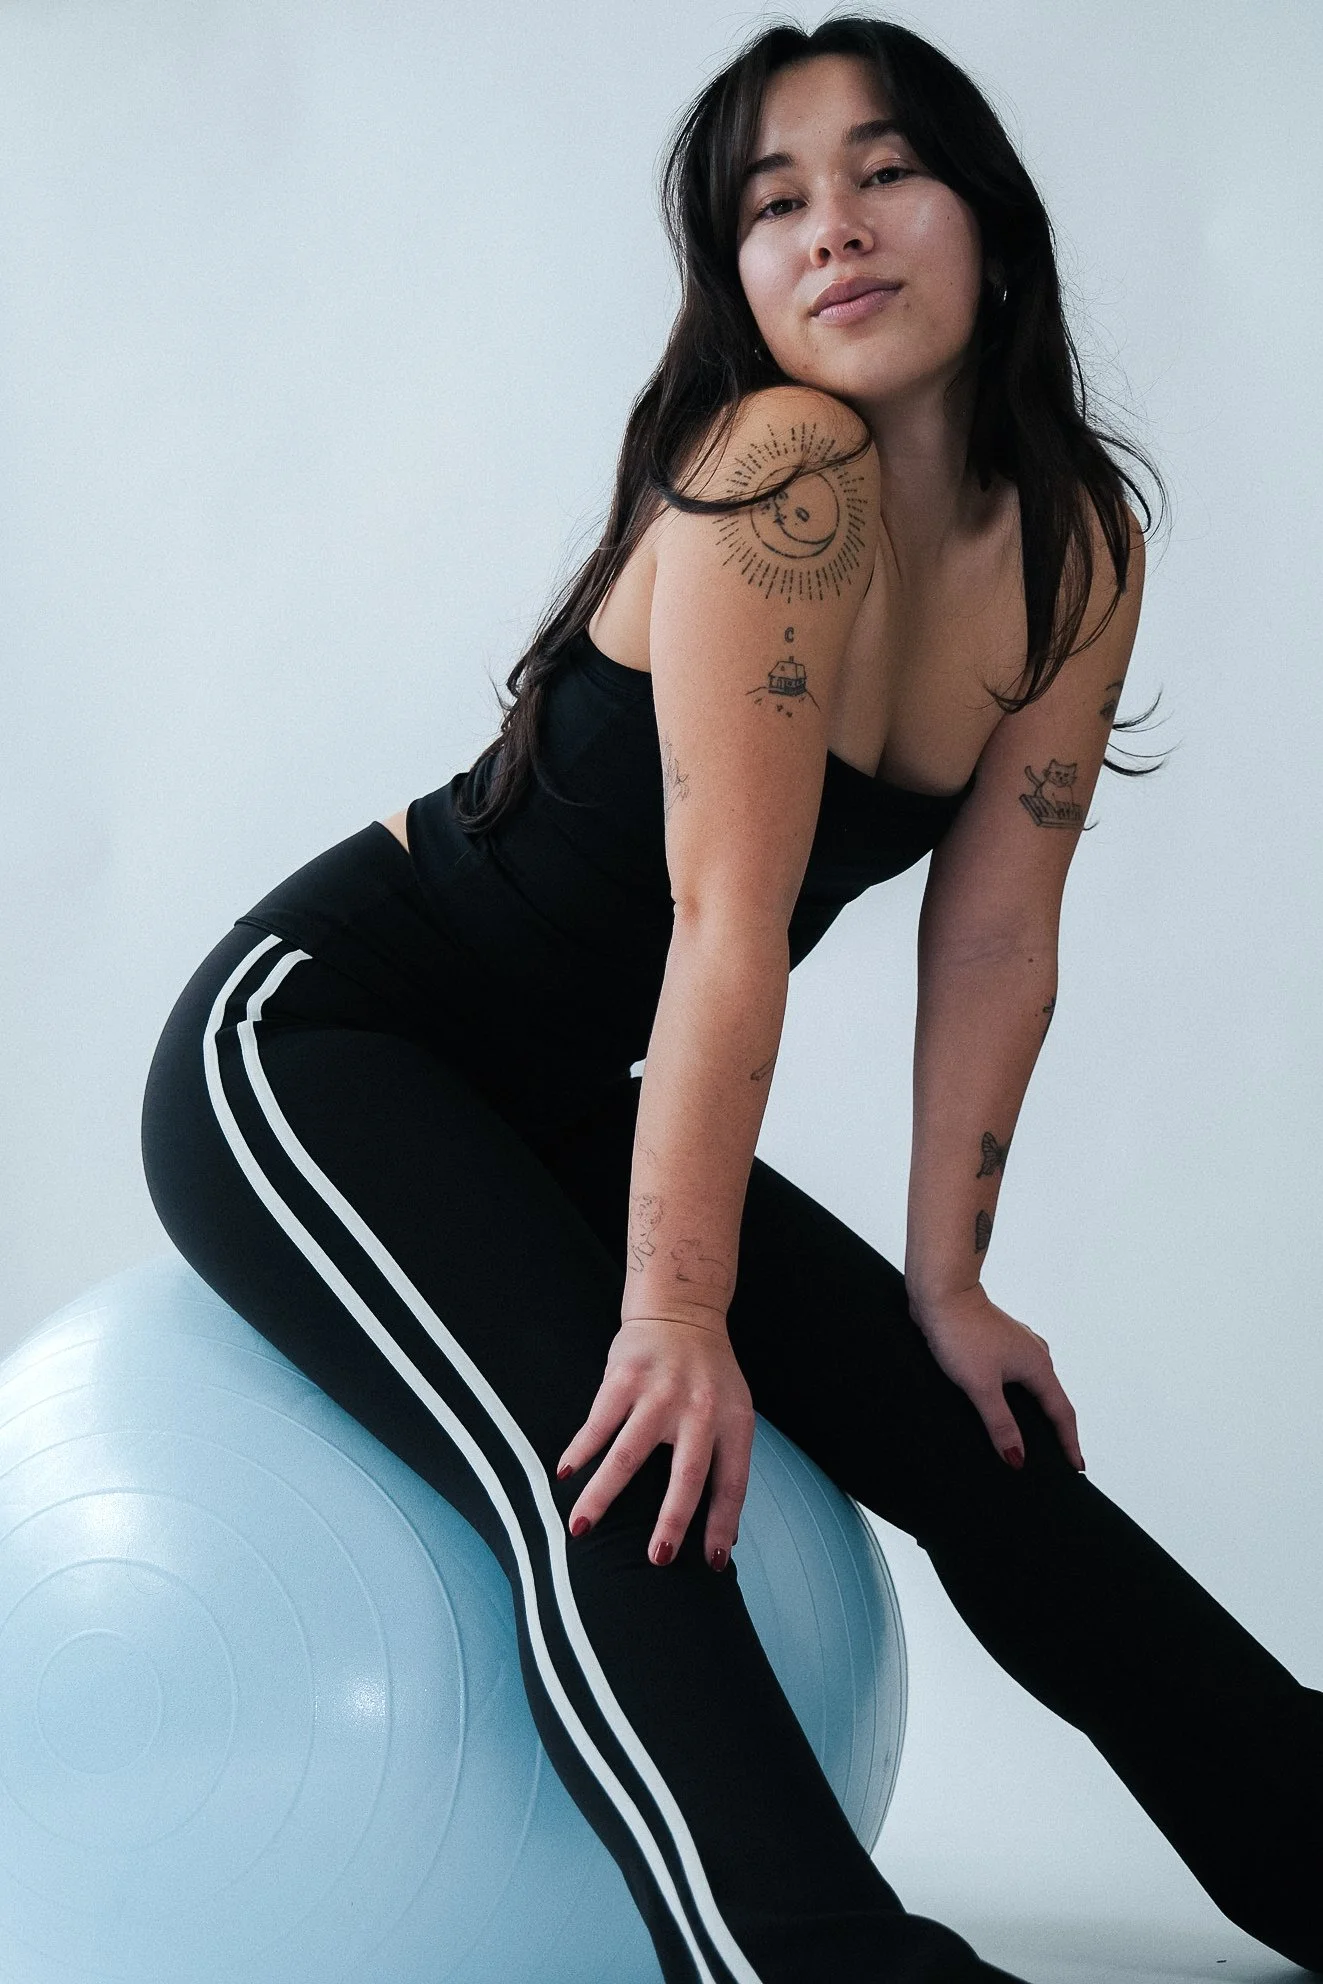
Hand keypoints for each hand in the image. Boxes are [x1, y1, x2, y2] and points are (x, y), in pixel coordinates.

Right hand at [555, 1317, 754, 1570]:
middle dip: (671, 1521)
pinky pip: (597, 1424)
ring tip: (580, 1527)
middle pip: (686, 1475)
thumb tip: (722, 1539)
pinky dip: (579, 1451)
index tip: (712, 1564)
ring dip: (602, 1495)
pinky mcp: (625, 1377)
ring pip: (628, 1455)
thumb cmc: (709, 1375)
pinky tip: (564, 1475)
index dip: (723, 1524)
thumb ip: (725, 1463)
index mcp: (733, 1421)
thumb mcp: (732, 1412)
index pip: (732, 1482)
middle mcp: (700, 1409)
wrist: (682, 1311)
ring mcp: (660, 1392)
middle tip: (656, 1559)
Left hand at [907, 1282, 1084, 1471]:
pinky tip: (999, 1404)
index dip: (1070, 1442)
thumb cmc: (962, 1333)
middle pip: (1050, 1399)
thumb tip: (1017, 1458)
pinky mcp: (997, 1341)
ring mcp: (1016, 1345)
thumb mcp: (980, 1386)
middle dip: (1053, 1429)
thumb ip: (1000, 1424)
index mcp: (1038, 1366)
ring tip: (1028, 1436)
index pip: (1062, 1413)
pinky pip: (1013, 1375)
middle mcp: (1034, 1354)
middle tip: (1055, 1458)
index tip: (1077, 1466)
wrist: (941, 1292)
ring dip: (1032, 1410)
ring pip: (1031, 1386)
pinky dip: (1014, 1395)